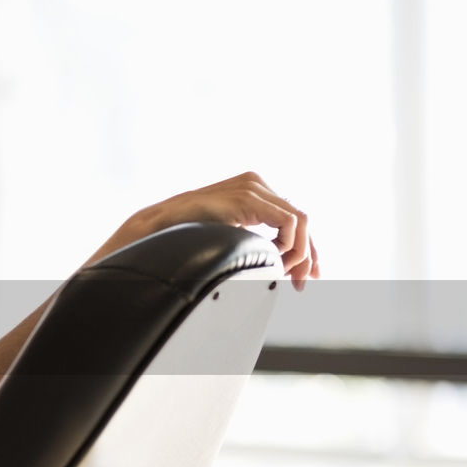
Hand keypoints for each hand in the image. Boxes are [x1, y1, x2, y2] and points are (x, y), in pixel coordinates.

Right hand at [113, 171, 319, 289]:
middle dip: (306, 255)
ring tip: (283, 274)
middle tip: (302, 282)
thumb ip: (249, 238)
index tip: (306, 274)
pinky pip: (289, 222)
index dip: (304, 247)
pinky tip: (274, 261)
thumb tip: (274, 261)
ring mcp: (253, 187)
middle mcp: (256, 184)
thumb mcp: (227, 235)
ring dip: (298, 253)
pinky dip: (289, 245)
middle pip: (300, 219)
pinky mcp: (249, 198)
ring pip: (300, 220)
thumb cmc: (185, 235)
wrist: (159, 227)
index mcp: (251, 190)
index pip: (291, 218)